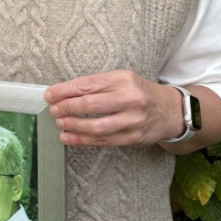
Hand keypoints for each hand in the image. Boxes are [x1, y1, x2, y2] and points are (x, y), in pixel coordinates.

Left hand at [43, 70, 184, 146]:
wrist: (170, 110)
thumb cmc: (138, 92)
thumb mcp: (121, 79)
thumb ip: (96, 85)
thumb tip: (63, 93)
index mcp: (122, 79)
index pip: (87, 85)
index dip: (64, 91)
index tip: (49, 95)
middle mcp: (129, 98)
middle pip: (90, 104)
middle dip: (67, 108)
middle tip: (53, 110)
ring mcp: (133, 120)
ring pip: (96, 126)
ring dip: (73, 126)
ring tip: (59, 123)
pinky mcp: (134, 138)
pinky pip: (103, 141)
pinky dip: (82, 140)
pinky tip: (68, 138)